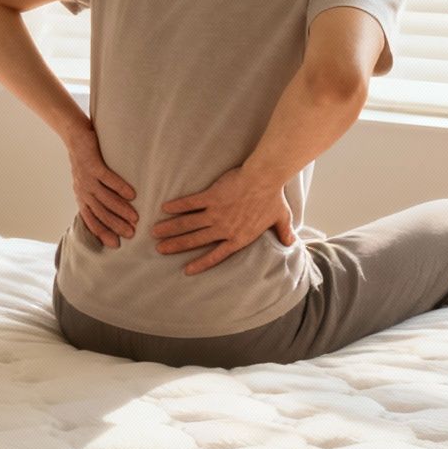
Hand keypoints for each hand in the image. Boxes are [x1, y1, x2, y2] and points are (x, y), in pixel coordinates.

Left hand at [66, 125, 136, 248]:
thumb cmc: (86, 159)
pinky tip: (132, 195)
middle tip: (131, 234)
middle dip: (116, 225)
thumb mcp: (88, 181)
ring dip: (120, 210)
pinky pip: (107, 179)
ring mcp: (87, 179)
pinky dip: (119, 188)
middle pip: (100, 213)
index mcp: (83, 197)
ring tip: (135, 218)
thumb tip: (116, 210)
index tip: (116, 244)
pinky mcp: (92, 165)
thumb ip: (98, 195)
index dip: (103, 233)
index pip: (92, 220)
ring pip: (104, 199)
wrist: (73, 135)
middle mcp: (83, 191)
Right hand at [153, 161, 295, 274]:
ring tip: (156, 232)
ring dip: (171, 228)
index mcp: (238, 238)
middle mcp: (224, 228)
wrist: (265, 178)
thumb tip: (291, 243)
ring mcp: (216, 212)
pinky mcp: (211, 196)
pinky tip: (164, 208)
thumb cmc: (274, 198)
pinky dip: (177, 206)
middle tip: (160, 249)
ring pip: (188, 223)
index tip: (186, 270)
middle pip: (195, 240)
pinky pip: (190, 203)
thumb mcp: (282, 218)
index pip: (216, 255)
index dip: (201, 263)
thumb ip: (284, 233)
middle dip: (175, 246)